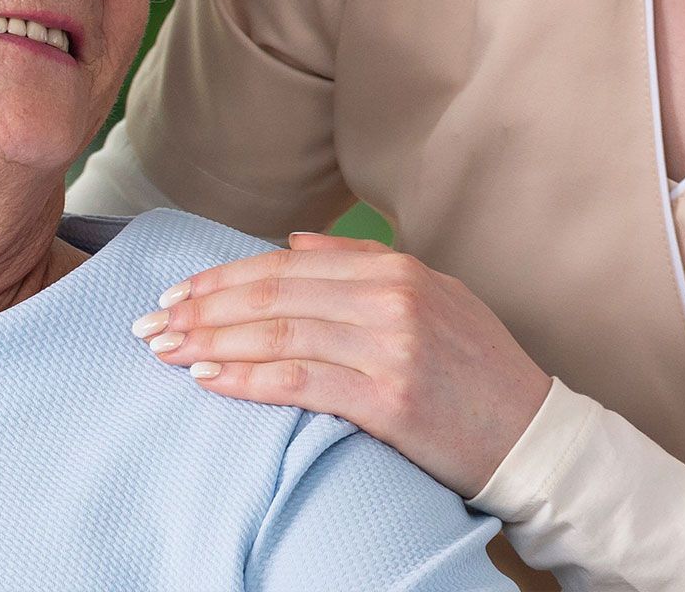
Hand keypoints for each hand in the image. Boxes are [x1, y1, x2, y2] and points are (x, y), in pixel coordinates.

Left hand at [133, 232, 551, 497]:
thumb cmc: (476, 371)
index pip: (283, 266)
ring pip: (277, 334)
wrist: (533, 438)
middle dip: (201, 309)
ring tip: (167, 352)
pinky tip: (210, 380)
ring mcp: (390, 347)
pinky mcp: (390, 399)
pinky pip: (299, 382)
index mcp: (394, 268)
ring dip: (211, 343)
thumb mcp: (431, 296)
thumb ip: (360, 265)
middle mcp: (390, 299)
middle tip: (151, 325)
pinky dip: (247, 379)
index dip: (220, 279)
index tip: (175, 293)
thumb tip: (291, 245)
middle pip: (271, 294)